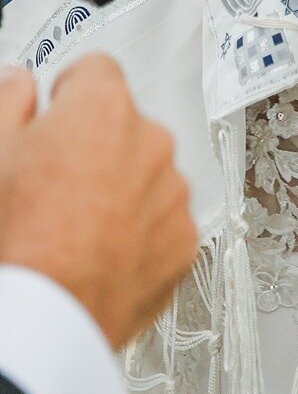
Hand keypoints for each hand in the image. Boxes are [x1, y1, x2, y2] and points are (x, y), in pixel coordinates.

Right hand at [0, 56, 197, 348]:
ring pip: (148, 175)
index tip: (56, 114)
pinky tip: (102, 255)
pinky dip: (142, 235)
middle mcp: (150, 141)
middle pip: (125, 127)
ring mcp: (172, 192)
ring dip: (123, 190)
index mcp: (103, 108)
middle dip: (98, 148)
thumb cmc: (18, 240)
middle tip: (59, 187)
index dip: (69, 95)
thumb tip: (20, 83)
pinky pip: (164, 223)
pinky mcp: (184, 241)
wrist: (42, 321)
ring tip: (78, 229)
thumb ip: (12, 104)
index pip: (95, 72)